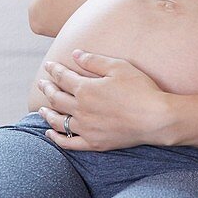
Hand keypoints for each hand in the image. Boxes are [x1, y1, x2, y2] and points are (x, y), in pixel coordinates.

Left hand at [36, 49, 174, 150]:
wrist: (156, 118)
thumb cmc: (140, 89)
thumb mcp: (118, 67)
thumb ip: (94, 61)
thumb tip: (75, 54)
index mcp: (86, 89)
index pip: (63, 77)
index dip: (54, 70)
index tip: (48, 66)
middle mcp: (81, 109)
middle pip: (56, 99)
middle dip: (47, 89)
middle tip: (41, 83)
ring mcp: (86, 128)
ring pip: (58, 121)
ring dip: (47, 114)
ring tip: (41, 109)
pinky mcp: (94, 143)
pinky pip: (69, 143)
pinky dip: (56, 139)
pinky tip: (49, 134)